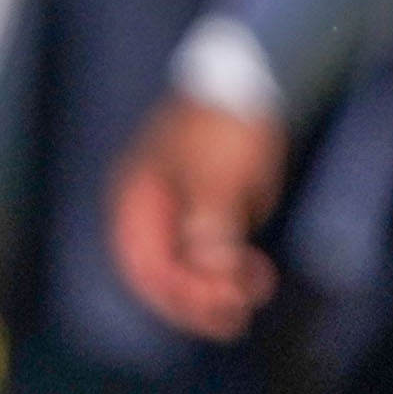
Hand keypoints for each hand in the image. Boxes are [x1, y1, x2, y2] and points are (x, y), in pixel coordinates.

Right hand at [111, 96, 288, 340]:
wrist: (254, 75)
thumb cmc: (224, 122)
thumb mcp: (216, 175)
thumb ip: (210, 227)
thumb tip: (211, 272)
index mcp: (136, 202)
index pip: (144, 267)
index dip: (178, 295)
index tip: (217, 307)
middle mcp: (152, 211)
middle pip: (166, 273)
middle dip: (200, 297)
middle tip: (236, 318)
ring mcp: (182, 209)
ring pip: (193, 264)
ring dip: (221, 285)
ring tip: (257, 292)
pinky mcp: (212, 204)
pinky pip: (216, 247)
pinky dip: (233, 263)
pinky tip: (257, 272)